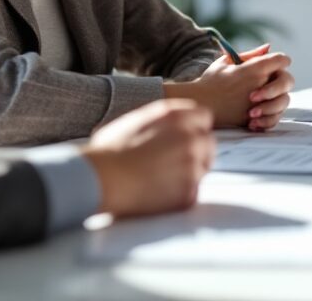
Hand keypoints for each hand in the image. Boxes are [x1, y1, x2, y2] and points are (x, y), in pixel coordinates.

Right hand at [81, 99, 213, 217]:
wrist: (103, 179)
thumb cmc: (109, 150)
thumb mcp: (135, 120)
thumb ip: (159, 120)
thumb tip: (165, 126)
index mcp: (176, 116)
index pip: (204, 117)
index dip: (194, 127)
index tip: (186, 136)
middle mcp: (190, 138)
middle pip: (209, 143)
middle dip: (197, 151)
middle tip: (176, 161)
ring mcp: (192, 166)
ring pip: (202, 169)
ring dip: (188, 172)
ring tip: (160, 177)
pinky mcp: (188, 192)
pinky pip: (192, 193)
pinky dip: (179, 195)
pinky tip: (157, 192)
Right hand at [164, 45, 292, 129]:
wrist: (198, 103)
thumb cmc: (211, 82)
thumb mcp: (226, 62)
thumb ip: (250, 55)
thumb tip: (268, 48)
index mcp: (254, 68)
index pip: (281, 60)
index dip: (280, 60)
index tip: (275, 65)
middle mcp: (260, 85)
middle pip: (288, 80)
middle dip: (281, 81)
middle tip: (269, 85)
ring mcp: (259, 103)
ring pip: (284, 101)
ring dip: (276, 100)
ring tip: (259, 102)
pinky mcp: (255, 119)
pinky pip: (274, 119)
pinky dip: (269, 118)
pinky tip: (257, 115)